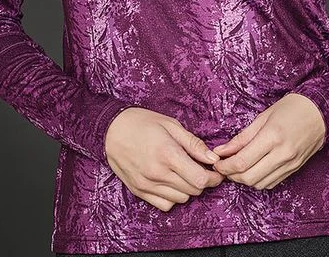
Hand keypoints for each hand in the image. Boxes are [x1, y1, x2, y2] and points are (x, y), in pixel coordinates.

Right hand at [104, 107, 224, 210]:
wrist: (111, 129)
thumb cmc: (142, 123)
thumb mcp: (171, 125)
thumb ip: (194, 144)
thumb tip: (213, 159)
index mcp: (168, 154)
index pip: (199, 179)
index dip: (213, 178)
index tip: (217, 171)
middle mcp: (157, 173)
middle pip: (192, 190)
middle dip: (203, 181)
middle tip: (202, 168)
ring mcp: (147, 185)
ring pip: (180, 199)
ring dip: (188, 188)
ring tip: (185, 172)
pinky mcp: (139, 191)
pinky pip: (165, 205)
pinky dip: (173, 197)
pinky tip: (172, 182)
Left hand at [209, 93, 325, 189]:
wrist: (321, 112)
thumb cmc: (292, 108)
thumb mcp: (263, 116)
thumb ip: (242, 137)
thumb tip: (221, 150)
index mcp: (272, 136)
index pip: (242, 161)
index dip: (225, 166)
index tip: (216, 163)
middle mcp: (282, 154)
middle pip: (249, 177)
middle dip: (232, 175)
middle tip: (223, 166)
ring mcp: (290, 164)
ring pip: (260, 184)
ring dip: (244, 179)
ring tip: (236, 167)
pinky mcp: (295, 169)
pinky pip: (272, 183)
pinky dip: (258, 180)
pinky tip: (253, 169)